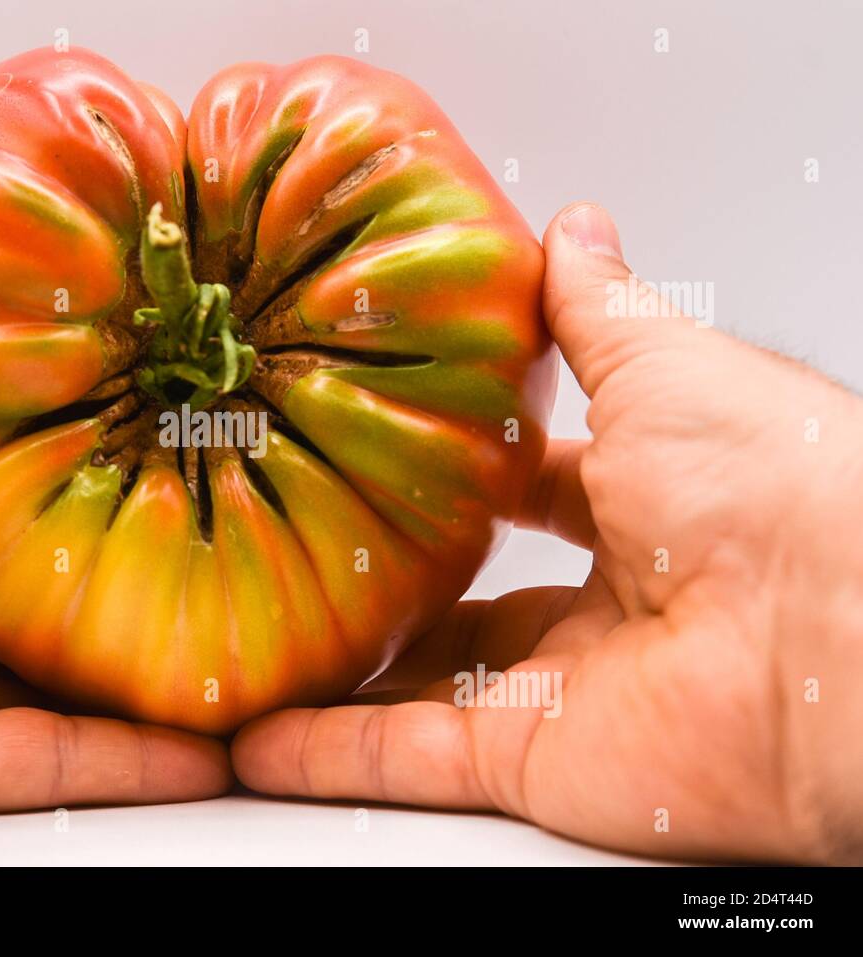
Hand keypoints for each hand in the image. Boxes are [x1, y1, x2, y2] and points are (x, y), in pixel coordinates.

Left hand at [0, 145, 228, 859]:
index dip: (32, 495)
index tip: (115, 463)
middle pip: (2, 610)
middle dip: (89, 590)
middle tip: (188, 560)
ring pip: (37, 697)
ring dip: (126, 682)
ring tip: (219, 656)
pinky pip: (36, 769)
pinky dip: (124, 765)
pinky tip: (203, 748)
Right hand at [232, 202, 862, 863]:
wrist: (832, 634)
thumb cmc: (772, 482)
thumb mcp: (663, 366)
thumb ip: (595, 313)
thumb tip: (571, 230)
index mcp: (648, 513)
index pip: (538, 497)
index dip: (467, 474)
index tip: (391, 448)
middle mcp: (609, 612)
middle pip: (476, 606)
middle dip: (397, 585)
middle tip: (307, 553)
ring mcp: (564, 695)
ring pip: (426, 690)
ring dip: (344, 677)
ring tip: (261, 645)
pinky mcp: (529, 762)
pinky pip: (407, 758)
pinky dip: (325, 754)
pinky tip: (255, 733)